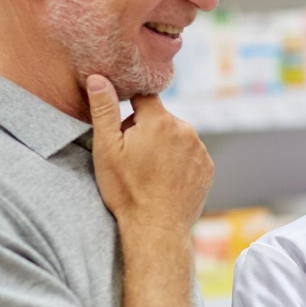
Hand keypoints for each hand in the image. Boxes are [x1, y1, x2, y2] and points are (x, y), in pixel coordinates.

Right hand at [85, 74, 212, 236]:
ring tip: (148, 172)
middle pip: (160, 118)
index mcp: (160, 120)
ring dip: (163, 146)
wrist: (156, 229)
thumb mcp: (106, 149)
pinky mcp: (207, 167)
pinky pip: (189, 154)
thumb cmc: (127, 191)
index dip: (130, 110)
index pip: (144, 97)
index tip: (123, 129)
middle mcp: (185, 129)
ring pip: (175, 136)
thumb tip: (99, 77)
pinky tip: (165, 180)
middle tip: (132, 158)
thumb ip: (104, 109)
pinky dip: (178, 162)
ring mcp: (199, 149)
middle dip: (145, 130)